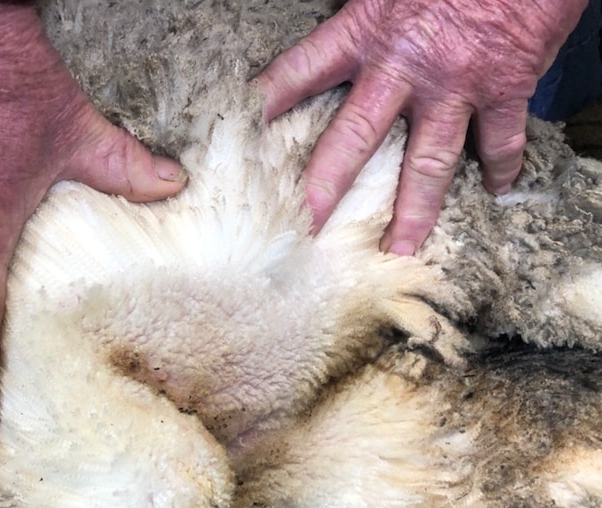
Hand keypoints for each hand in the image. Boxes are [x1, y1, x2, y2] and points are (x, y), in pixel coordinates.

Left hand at [256, 0, 586, 253]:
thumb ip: (360, 20)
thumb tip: (338, 36)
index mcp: (365, 33)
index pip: (300, 74)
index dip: (266, 105)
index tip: (239, 140)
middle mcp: (404, 68)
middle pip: (355, 139)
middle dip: (327, 187)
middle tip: (306, 226)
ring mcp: (454, 85)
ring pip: (427, 163)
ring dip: (413, 211)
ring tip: (399, 248)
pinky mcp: (505, 89)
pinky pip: (500, 141)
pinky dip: (500, 166)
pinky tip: (495, 191)